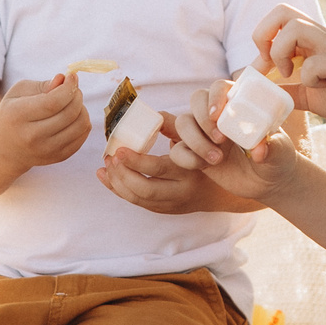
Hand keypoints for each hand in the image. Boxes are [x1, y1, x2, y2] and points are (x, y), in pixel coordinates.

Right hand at [0, 74, 90, 170]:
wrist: (3, 148)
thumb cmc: (12, 113)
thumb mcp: (18, 92)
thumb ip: (42, 84)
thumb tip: (63, 79)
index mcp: (18, 115)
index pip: (53, 102)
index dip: (68, 87)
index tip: (72, 77)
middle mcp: (32, 136)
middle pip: (69, 113)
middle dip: (77, 96)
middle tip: (73, 89)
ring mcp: (46, 150)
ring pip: (81, 126)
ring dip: (82, 109)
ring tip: (73, 103)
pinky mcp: (57, 157)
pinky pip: (82, 137)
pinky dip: (83, 123)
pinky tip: (73, 117)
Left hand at [98, 135, 246, 213]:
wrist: (220, 191)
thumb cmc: (204, 156)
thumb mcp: (196, 139)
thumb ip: (176, 127)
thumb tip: (155, 113)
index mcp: (188, 171)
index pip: (157, 169)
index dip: (135, 161)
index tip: (119, 150)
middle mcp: (180, 191)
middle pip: (144, 190)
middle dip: (121, 175)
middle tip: (109, 158)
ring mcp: (171, 205)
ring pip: (137, 199)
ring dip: (117, 184)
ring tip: (105, 166)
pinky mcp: (163, 210)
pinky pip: (137, 203)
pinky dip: (119, 190)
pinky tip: (105, 177)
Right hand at [165, 91, 302, 202]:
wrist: (268, 182)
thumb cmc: (277, 158)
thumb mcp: (280, 152)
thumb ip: (273, 148)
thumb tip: (260, 150)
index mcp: (238, 102)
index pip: (219, 87)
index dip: (215, 96)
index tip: (218, 114)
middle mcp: (217, 113)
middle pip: (196, 99)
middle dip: (202, 118)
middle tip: (220, 138)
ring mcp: (203, 132)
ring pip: (182, 123)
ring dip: (195, 140)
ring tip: (217, 159)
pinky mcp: (194, 152)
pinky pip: (177, 150)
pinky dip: (187, 158)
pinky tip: (205, 166)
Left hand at [250, 5, 325, 128]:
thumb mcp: (306, 93)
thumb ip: (286, 89)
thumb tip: (260, 90)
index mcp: (310, 39)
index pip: (278, 16)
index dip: (261, 38)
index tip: (262, 68)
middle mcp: (320, 36)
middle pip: (282, 11)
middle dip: (264, 36)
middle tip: (270, 64)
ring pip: (295, 28)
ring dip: (282, 53)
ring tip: (290, 73)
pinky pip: (315, 63)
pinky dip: (308, 78)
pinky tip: (318, 86)